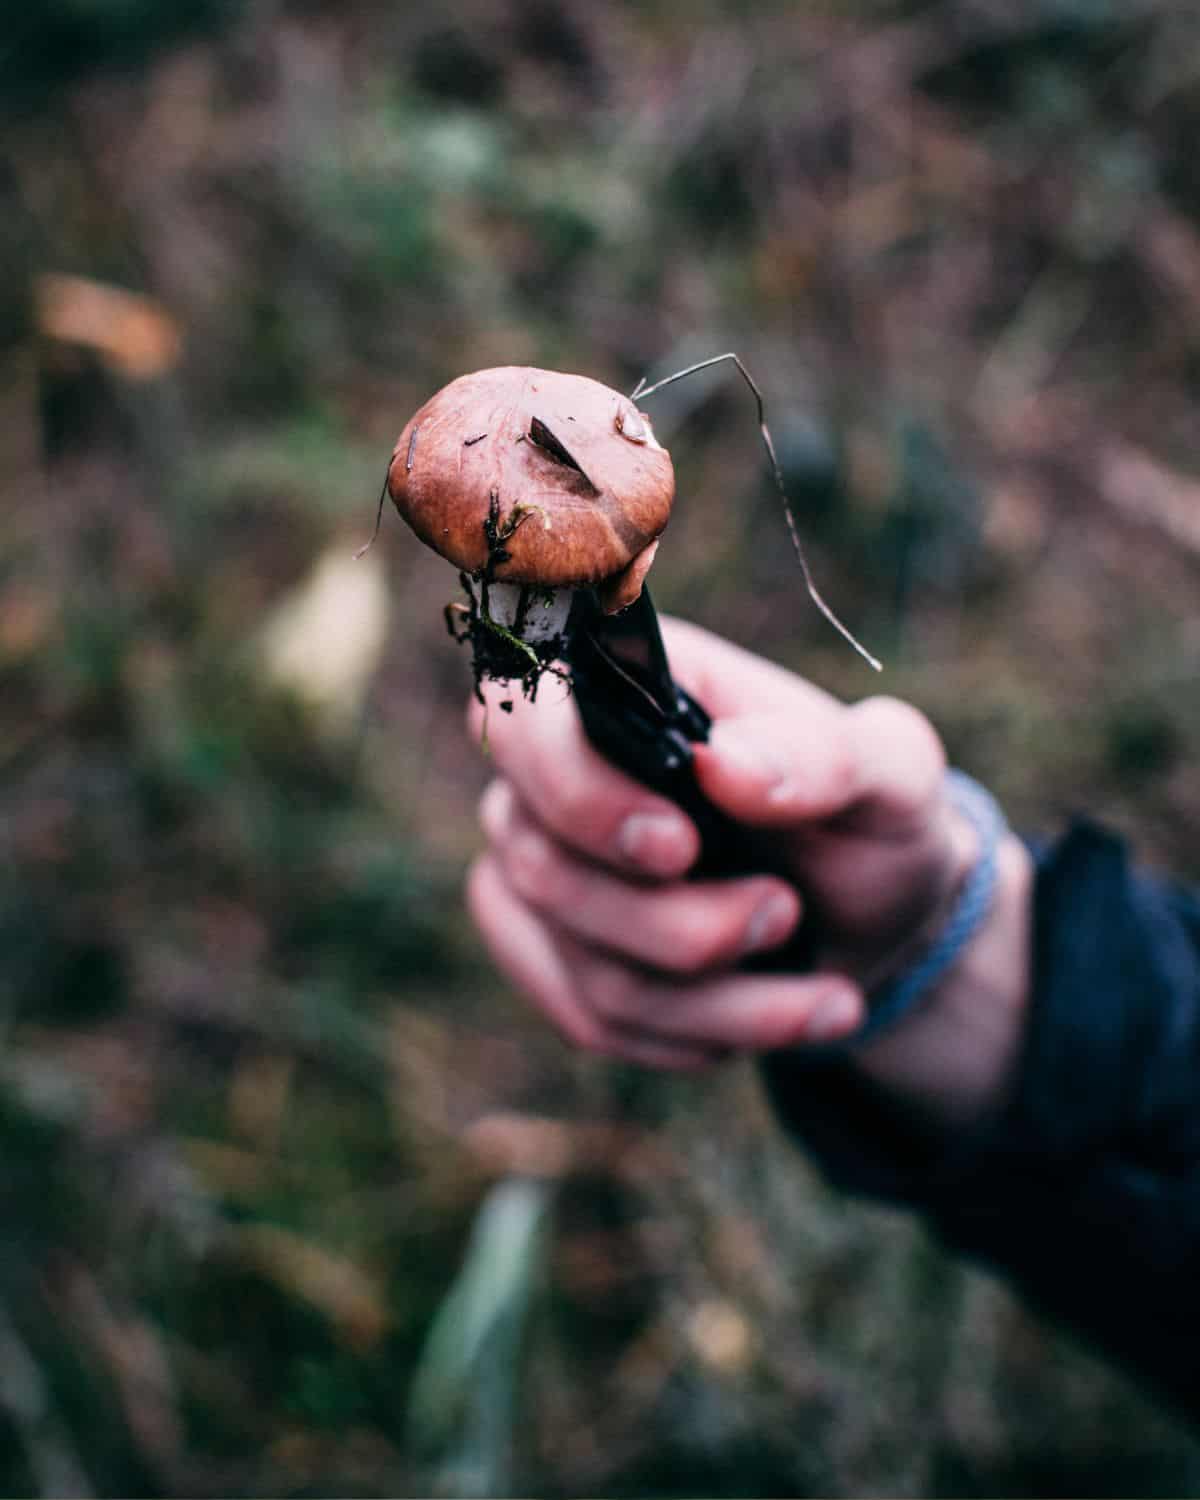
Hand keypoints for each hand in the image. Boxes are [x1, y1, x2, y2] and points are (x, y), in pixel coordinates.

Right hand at [467, 618, 1030, 1121]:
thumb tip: (723, 765)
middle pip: (548, 866)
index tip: (680, 847)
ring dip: (717, 996)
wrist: (869, 919)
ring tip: (821, 990)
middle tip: (786, 914)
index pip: (523, 722)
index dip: (579, 794)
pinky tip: (775, 1014)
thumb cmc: (866, 820)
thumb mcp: (892, 775)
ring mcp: (541, 867)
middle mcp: (557, 773)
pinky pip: (589, 1019)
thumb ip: (824, 755)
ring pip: (584, 963)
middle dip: (685, 923)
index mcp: (622, 690)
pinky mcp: (549, 954)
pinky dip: (696, 1035)